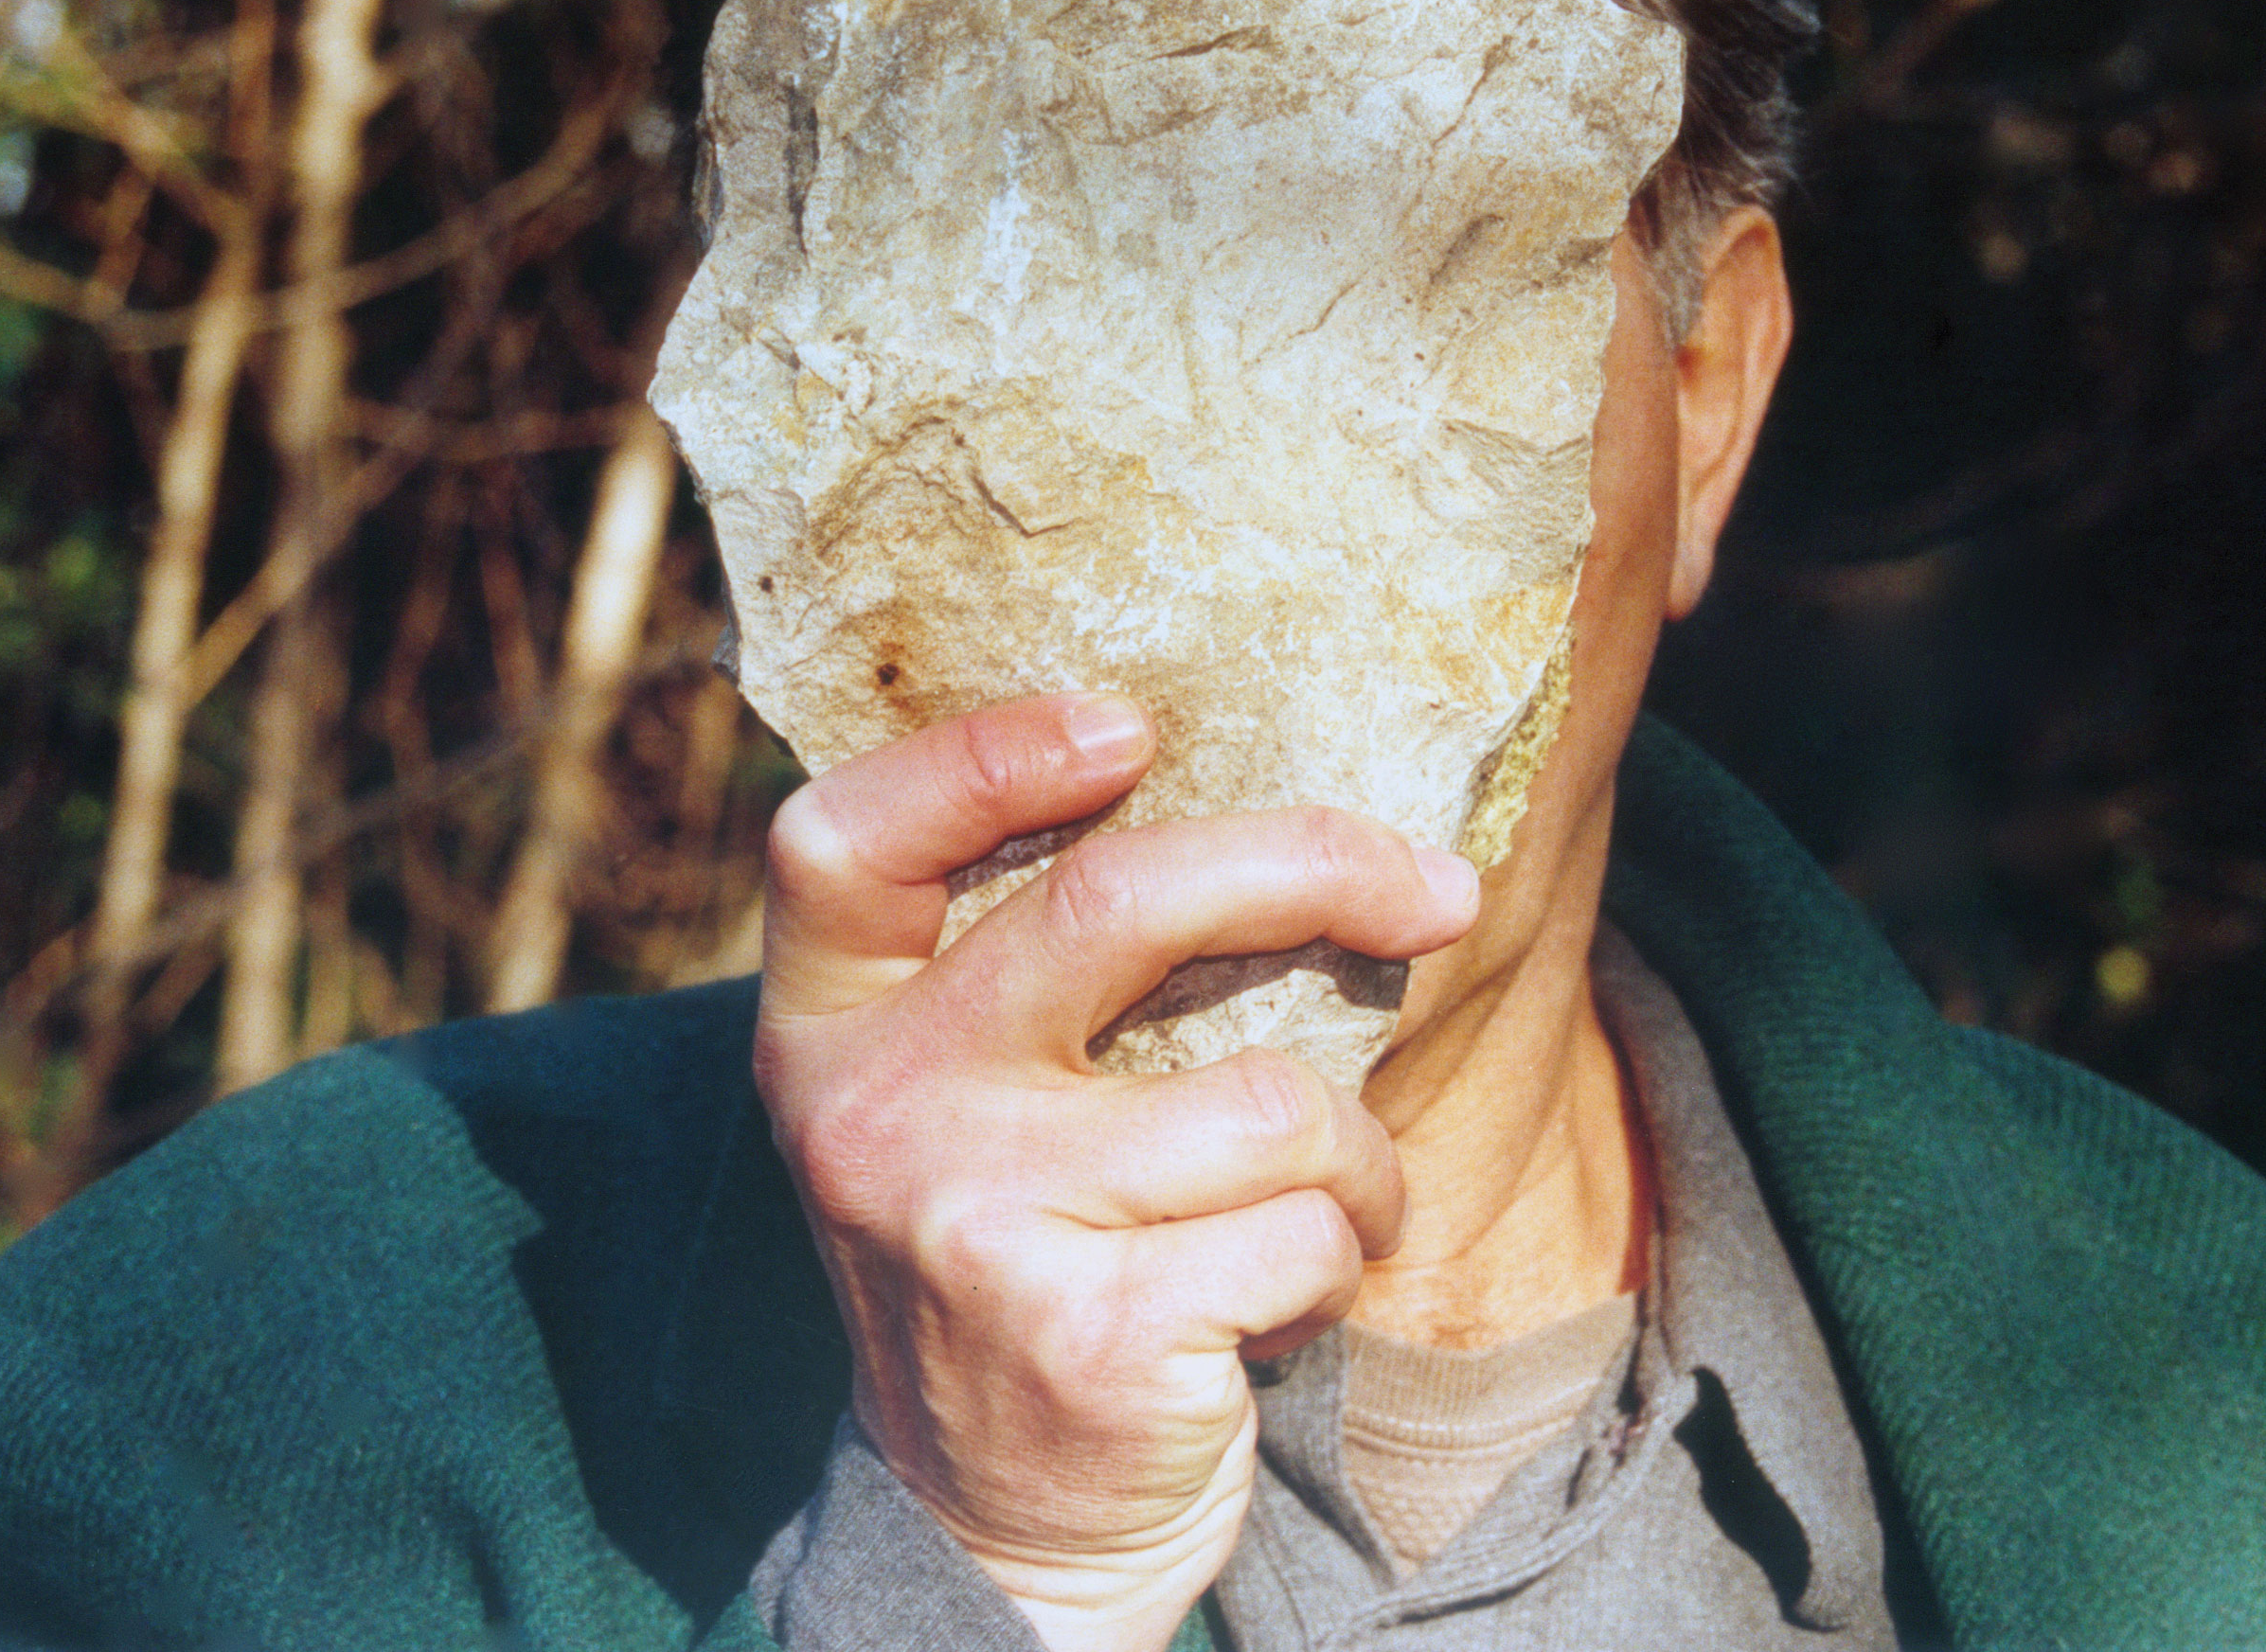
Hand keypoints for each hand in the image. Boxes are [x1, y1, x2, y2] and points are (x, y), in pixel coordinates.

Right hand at [754, 692, 1479, 1651]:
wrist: (997, 1540)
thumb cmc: (1021, 1265)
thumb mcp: (958, 1110)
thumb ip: (1018, 971)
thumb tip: (1242, 797)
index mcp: (829, 1031)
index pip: (841, 841)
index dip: (979, 756)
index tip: (1127, 724)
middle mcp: (879, 1116)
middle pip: (1116, 907)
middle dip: (1314, 866)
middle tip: (1436, 886)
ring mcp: (977, 1226)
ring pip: (1271, 1099)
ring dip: (1359, 1155)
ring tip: (1334, 1202)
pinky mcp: (1094, 1335)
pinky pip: (1306, 1228)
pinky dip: (1342, 1256)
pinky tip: (1285, 1299)